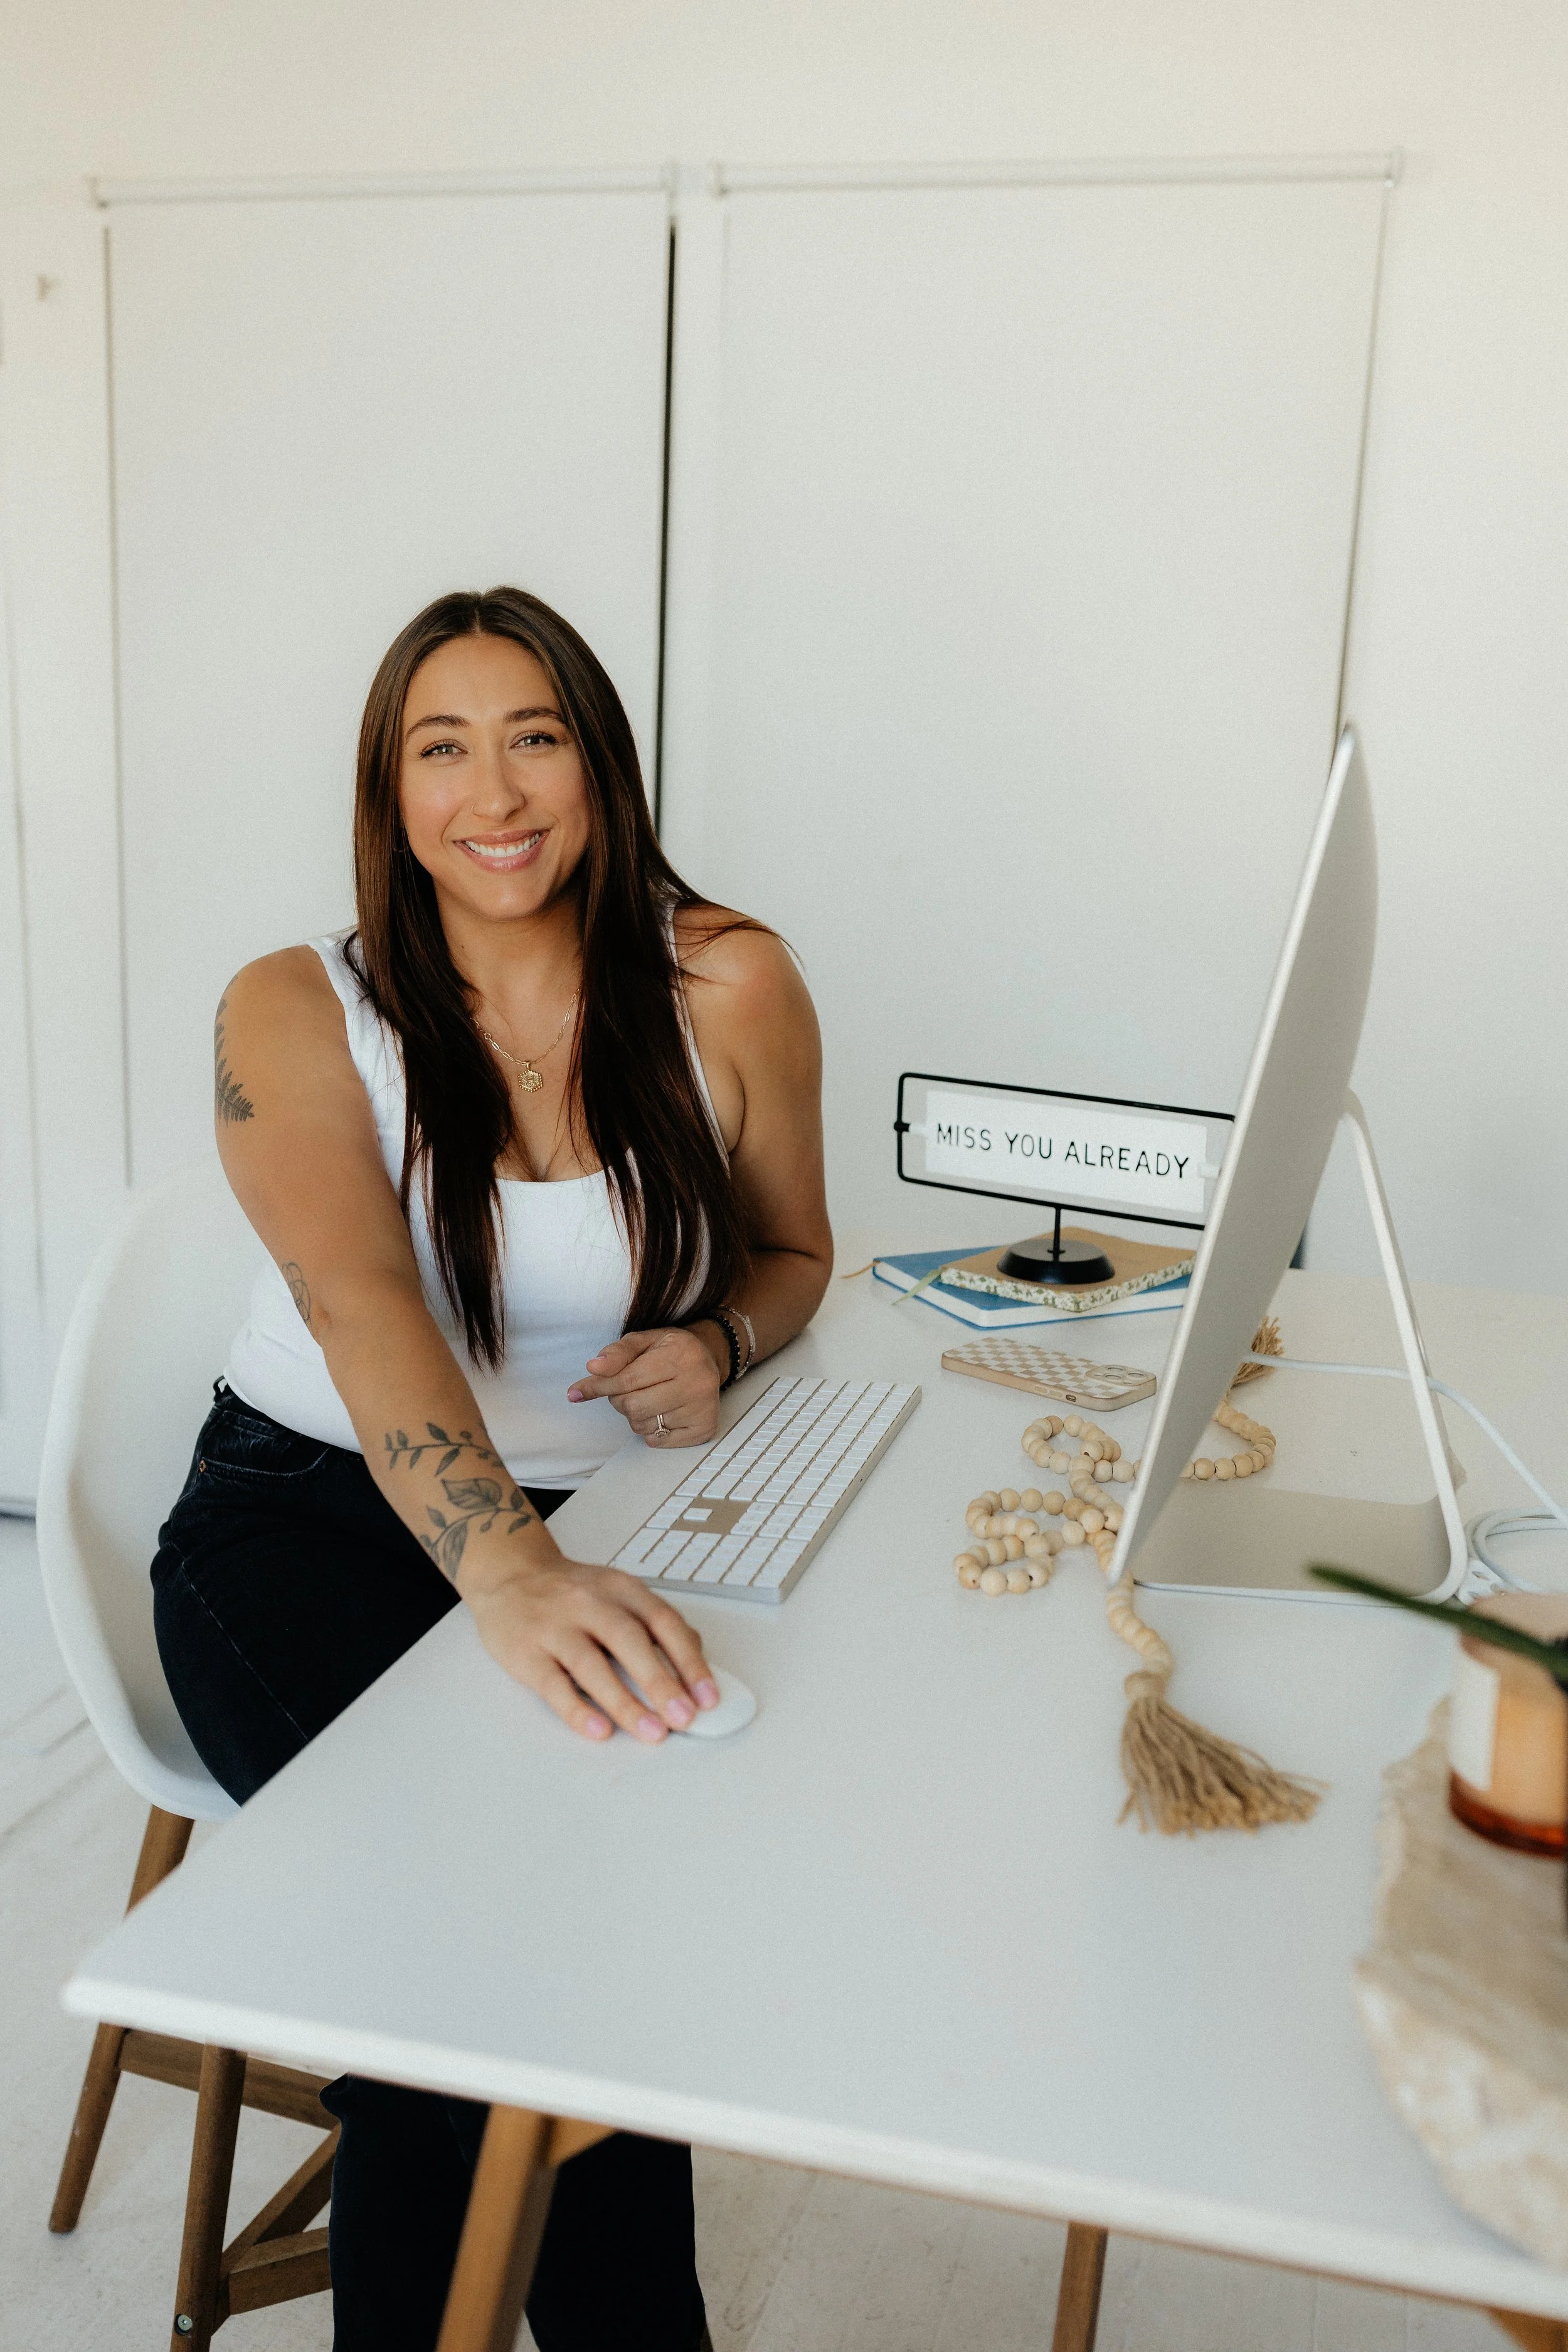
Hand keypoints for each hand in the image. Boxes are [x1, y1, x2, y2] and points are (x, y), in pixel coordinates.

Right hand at [463, 1552, 719, 1741]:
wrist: (509, 1575)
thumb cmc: (572, 1592)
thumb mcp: (618, 1592)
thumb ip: (654, 1622)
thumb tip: (693, 1663)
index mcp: (621, 1589)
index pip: (664, 1622)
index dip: (689, 1660)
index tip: (708, 1696)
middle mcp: (589, 1603)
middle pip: (630, 1642)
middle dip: (661, 1683)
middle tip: (684, 1718)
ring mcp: (555, 1627)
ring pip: (592, 1666)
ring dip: (625, 1702)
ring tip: (651, 1732)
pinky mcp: (526, 1653)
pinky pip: (553, 1685)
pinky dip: (577, 1710)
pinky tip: (599, 1730)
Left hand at [567, 1324, 724, 1445]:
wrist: (708, 1359)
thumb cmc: (669, 1350)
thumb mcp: (643, 1340)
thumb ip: (616, 1353)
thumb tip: (593, 1368)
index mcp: (680, 1355)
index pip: (628, 1379)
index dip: (599, 1387)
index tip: (577, 1392)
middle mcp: (697, 1383)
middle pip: (633, 1407)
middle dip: (620, 1401)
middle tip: (627, 1390)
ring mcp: (702, 1409)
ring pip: (643, 1426)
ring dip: (635, 1416)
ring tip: (650, 1398)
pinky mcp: (704, 1429)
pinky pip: (658, 1442)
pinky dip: (651, 1431)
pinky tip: (663, 1412)